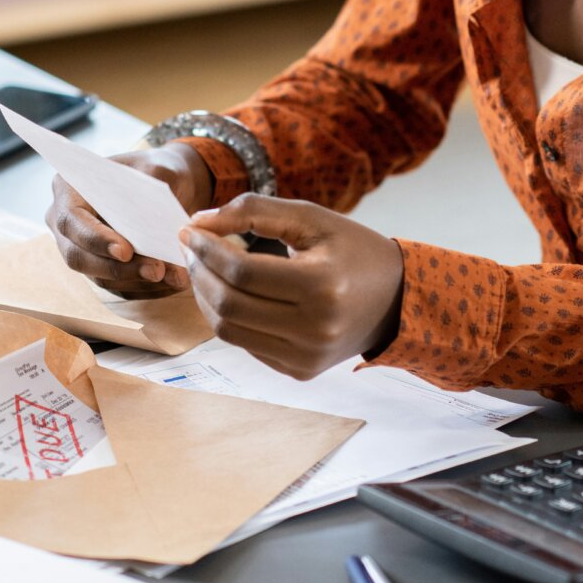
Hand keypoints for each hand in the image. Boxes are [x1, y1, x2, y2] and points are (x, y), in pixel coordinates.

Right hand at [46, 143, 213, 298]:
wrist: (169, 186)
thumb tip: (156, 220)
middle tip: (157, 270)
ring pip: (100, 277)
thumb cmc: (158, 170)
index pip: (71, 220)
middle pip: (79, 256)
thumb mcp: (160, 168)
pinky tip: (174, 282)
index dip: (95, 239)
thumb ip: (156, 189)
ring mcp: (82, 249)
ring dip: (138, 281)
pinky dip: (147, 287)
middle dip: (119, 268)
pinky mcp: (102, 270)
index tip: (127, 251)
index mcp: (69, 188)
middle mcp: (67, 223)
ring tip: (175, 277)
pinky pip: (119, 287)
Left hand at [180, 195, 403, 378]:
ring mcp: (306, 357)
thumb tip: (197, 222)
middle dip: (199, 272)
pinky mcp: (299, 371)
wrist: (395, 299)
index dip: (207, 250)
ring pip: (229, 330)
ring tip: (202, 267)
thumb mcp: (311, 217)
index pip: (243, 272)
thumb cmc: (352, 249)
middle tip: (190, 247)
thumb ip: (254, 211)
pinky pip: (246, 344)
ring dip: (205, 297)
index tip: (188, 230)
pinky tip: (226, 291)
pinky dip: (227, 316)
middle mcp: (315, 330)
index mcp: (322, 286)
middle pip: (230, 304)